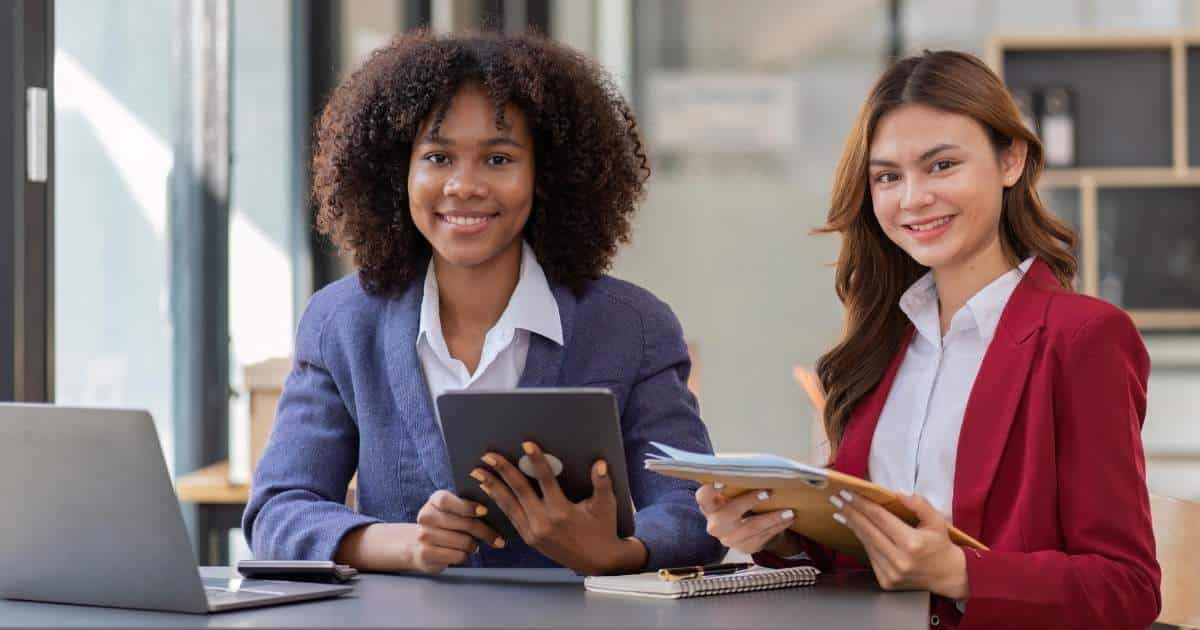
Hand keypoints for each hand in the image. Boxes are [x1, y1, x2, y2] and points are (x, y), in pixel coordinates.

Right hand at [406, 490, 505, 572]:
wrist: (420, 545)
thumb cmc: (446, 525)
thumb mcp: (454, 511)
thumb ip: (469, 507)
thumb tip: (495, 512)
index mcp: (435, 500)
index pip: (448, 500)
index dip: (467, 506)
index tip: (485, 511)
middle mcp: (426, 516)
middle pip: (463, 523)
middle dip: (485, 532)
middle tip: (499, 540)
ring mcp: (423, 535)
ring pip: (463, 542)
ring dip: (474, 546)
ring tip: (474, 545)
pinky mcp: (425, 553)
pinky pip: (457, 556)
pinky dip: (464, 556)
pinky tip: (462, 553)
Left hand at [472, 441, 645, 574]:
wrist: (597, 562)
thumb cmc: (603, 530)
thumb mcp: (606, 506)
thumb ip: (602, 484)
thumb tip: (600, 463)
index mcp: (562, 512)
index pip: (546, 481)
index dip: (536, 462)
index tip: (526, 444)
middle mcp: (544, 523)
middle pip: (519, 491)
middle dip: (502, 472)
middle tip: (487, 456)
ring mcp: (533, 532)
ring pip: (509, 505)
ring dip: (493, 487)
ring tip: (478, 473)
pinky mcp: (529, 539)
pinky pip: (511, 517)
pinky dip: (499, 503)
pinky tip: (489, 491)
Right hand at [696, 483, 795, 554]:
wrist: (740, 524)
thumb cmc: (737, 499)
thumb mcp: (733, 489)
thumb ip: (737, 480)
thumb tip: (757, 467)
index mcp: (708, 505)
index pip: (704, 496)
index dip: (710, 490)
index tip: (722, 481)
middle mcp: (715, 524)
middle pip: (728, 514)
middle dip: (749, 502)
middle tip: (768, 492)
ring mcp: (728, 539)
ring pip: (750, 528)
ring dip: (772, 518)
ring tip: (788, 511)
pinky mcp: (743, 548)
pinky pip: (762, 538)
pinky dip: (776, 528)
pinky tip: (786, 520)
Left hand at [832, 491, 967, 598]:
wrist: (948, 576)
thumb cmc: (941, 545)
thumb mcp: (936, 521)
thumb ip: (919, 505)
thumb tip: (899, 493)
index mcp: (912, 543)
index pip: (880, 518)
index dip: (862, 504)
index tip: (848, 493)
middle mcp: (899, 559)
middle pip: (868, 530)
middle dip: (850, 512)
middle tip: (836, 499)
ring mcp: (891, 573)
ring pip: (867, 544)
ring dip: (853, 526)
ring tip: (841, 513)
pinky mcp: (886, 582)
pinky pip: (871, 556)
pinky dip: (864, 541)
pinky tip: (857, 530)